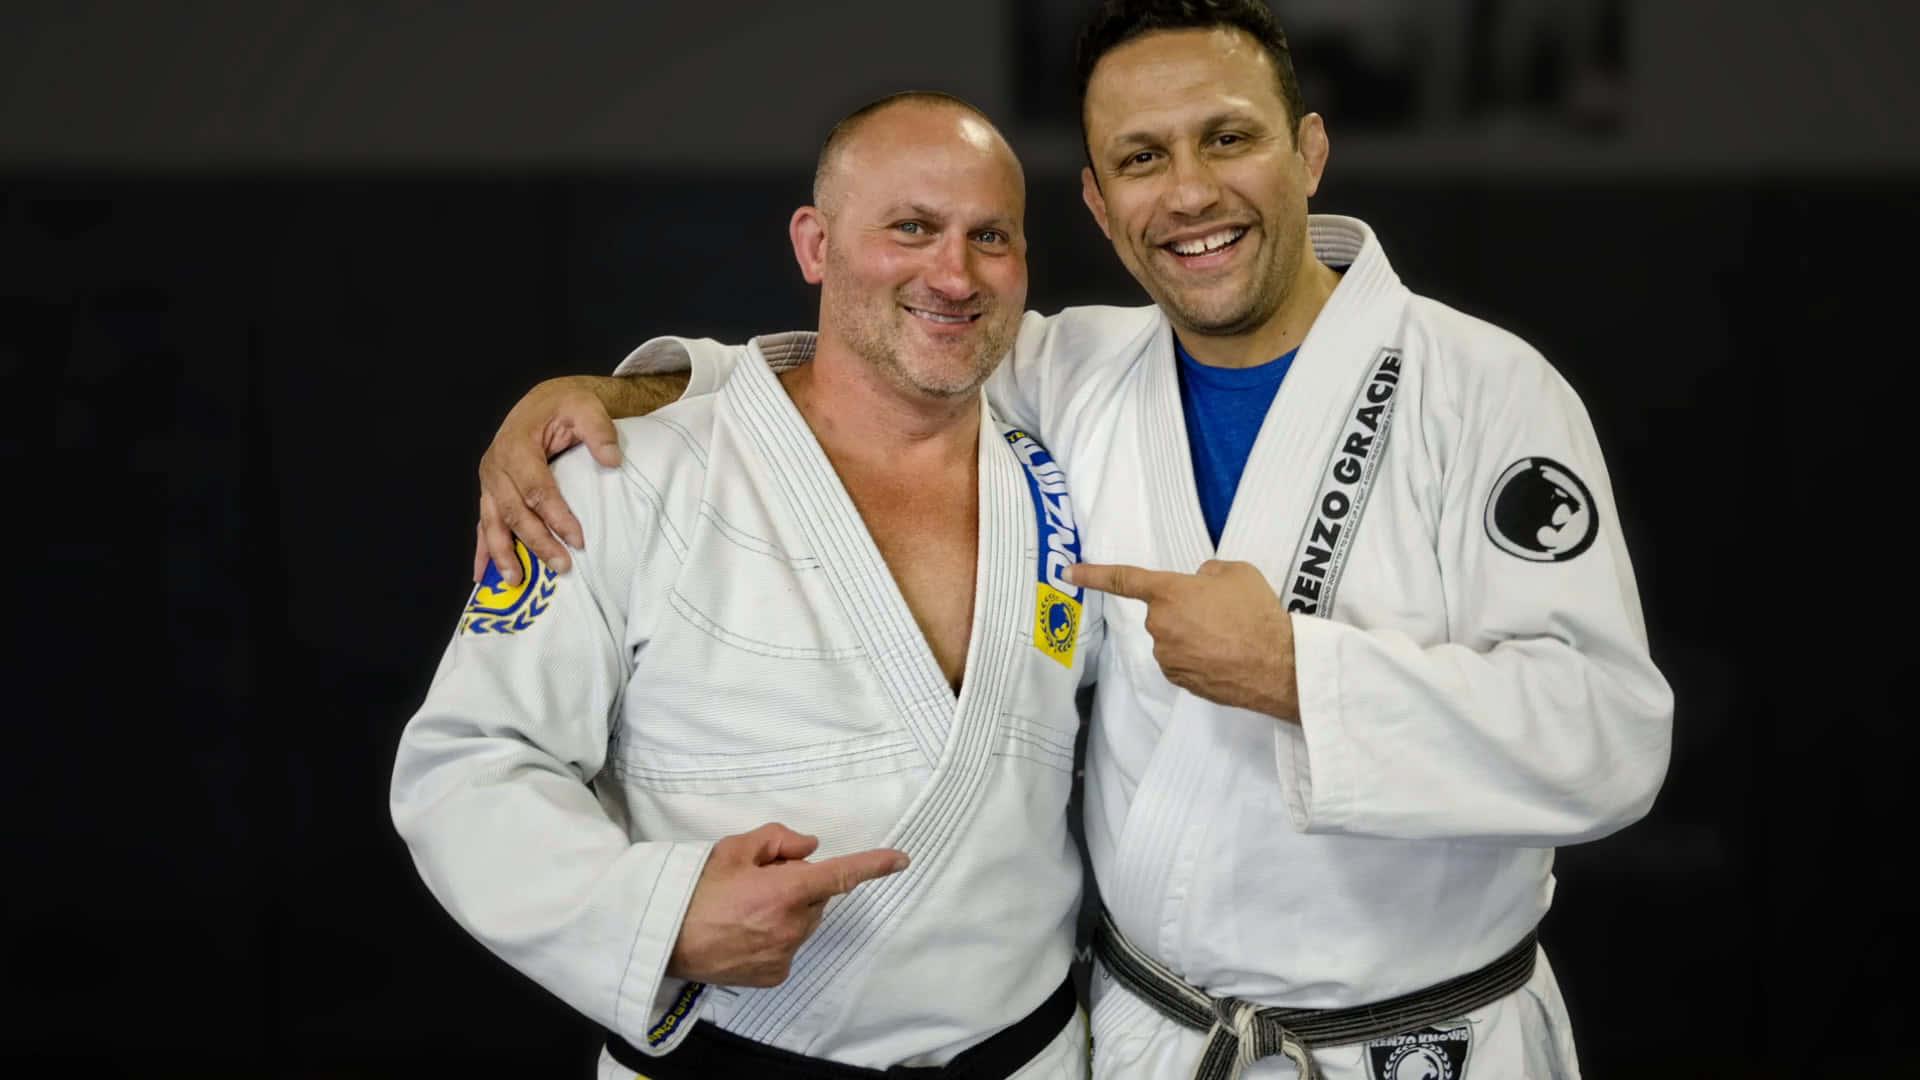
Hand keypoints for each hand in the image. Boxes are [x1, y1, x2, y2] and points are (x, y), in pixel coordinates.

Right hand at [473, 377, 622, 583]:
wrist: (544, 401)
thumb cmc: (565, 406)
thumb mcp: (586, 408)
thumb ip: (599, 431)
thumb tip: (612, 460)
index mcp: (517, 446)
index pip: (537, 488)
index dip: (556, 516)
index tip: (578, 540)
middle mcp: (496, 465)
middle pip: (514, 510)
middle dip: (536, 541)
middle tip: (561, 566)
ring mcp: (489, 481)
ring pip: (493, 521)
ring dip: (502, 553)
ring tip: (515, 581)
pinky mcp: (490, 491)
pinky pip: (484, 523)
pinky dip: (483, 550)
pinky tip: (482, 575)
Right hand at [667, 823, 909, 987]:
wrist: (664, 940)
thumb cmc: (696, 891)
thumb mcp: (733, 849)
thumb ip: (778, 840)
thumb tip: (810, 848)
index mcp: (786, 891)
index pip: (840, 875)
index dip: (873, 865)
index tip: (900, 860)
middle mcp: (792, 926)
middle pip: (815, 898)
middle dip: (798, 886)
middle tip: (758, 883)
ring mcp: (785, 954)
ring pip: (803, 922)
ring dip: (787, 911)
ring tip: (744, 909)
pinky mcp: (775, 974)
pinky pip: (788, 946)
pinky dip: (775, 935)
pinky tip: (745, 931)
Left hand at [1065, 559, 1299, 720]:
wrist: (1277, 665)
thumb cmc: (1256, 613)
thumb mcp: (1236, 572)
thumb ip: (1207, 573)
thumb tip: (1198, 583)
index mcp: (1168, 593)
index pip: (1122, 579)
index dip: (1093, 574)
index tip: (1066, 572)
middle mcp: (1159, 625)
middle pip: (1163, 612)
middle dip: (1184, 609)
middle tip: (1221, 613)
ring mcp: (1168, 656)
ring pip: (1174, 638)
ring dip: (1192, 635)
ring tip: (1229, 637)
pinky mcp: (1180, 680)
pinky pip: (1183, 661)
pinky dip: (1199, 658)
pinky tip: (1225, 657)